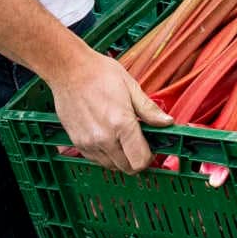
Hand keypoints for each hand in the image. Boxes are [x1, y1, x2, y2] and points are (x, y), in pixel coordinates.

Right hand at [49, 48, 172, 173]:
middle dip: (136, 159)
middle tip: (137, 142)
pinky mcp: (77, 142)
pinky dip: (105, 154)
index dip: (149, 157)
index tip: (150, 147)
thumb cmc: (99, 73)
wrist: (69, 70)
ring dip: (120, 158)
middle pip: (127, 168)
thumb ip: (149, 110)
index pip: (140, 161)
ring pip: (111, 166)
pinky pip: (96, 160)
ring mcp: (88, 142)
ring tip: (121, 137)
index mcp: (121, 124)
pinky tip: (107, 137)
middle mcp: (104, 138)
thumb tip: (167, 122)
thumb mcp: (131, 87)